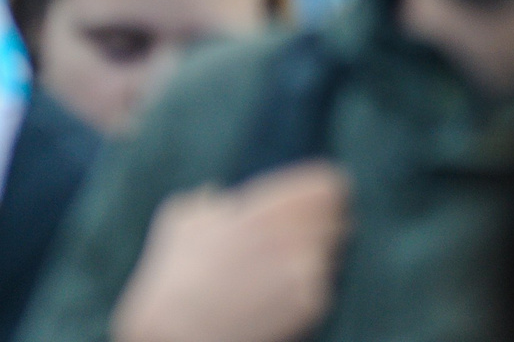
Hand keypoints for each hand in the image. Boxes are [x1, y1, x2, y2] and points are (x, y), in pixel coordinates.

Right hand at [111, 162, 351, 341]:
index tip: (319, 204)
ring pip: (331, 257)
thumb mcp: (180, 223)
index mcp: (267, 209)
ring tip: (275, 280)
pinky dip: (304, 296)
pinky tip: (274, 303)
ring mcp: (306, 271)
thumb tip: (215, 193)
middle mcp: (293, 235)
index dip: (325, 195)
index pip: (330, 186)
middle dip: (323, 230)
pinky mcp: (311, 304)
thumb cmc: (173, 279)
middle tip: (299, 245)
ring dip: (312, 264)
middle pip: (339, 221)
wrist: (178, 336)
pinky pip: (322, 290)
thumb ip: (205, 202)